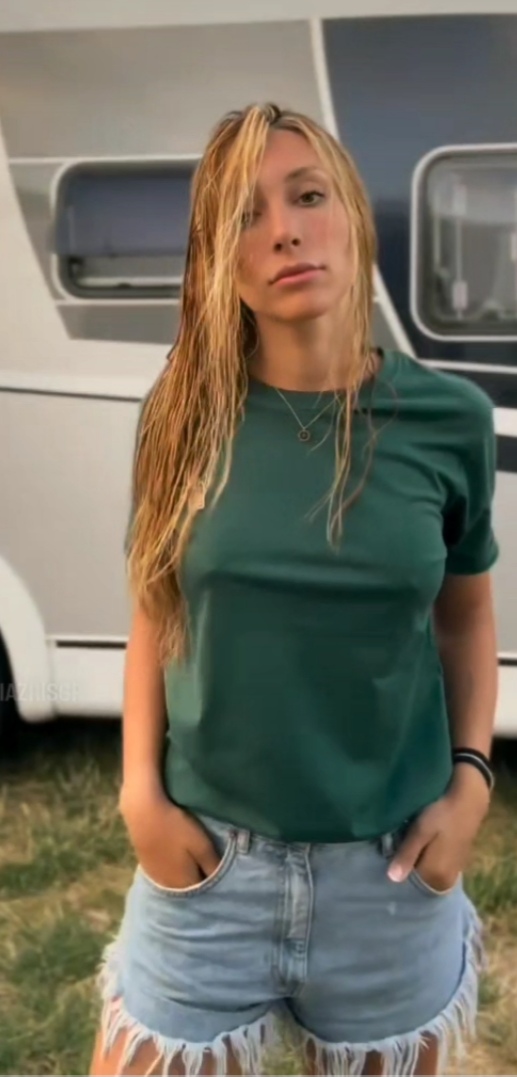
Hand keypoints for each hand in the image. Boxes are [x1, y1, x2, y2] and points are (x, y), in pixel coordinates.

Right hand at [119, 779, 220, 889]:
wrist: (143, 813)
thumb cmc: (176, 827)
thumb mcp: (202, 845)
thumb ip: (213, 865)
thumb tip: (226, 883)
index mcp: (186, 883)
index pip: (206, 893)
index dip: (216, 884)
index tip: (222, 872)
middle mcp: (170, 886)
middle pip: (190, 889)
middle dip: (201, 881)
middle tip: (208, 864)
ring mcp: (156, 878)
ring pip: (177, 883)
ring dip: (186, 876)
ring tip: (192, 859)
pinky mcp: (147, 867)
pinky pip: (165, 876)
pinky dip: (173, 871)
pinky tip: (175, 857)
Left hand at [387, 765, 490, 890]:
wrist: (469, 800)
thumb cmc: (442, 814)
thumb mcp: (420, 831)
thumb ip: (407, 855)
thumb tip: (392, 879)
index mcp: (436, 875)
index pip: (407, 877)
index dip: (399, 860)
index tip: (395, 844)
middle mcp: (447, 879)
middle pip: (418, 873)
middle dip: (409, 859)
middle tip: (404, 836)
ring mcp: (454, 870)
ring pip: (426, 866)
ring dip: (419, 854)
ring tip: (415, 833)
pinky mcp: (458, 859)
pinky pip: (436, 861)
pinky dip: (429, 851)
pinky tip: (428, 835)